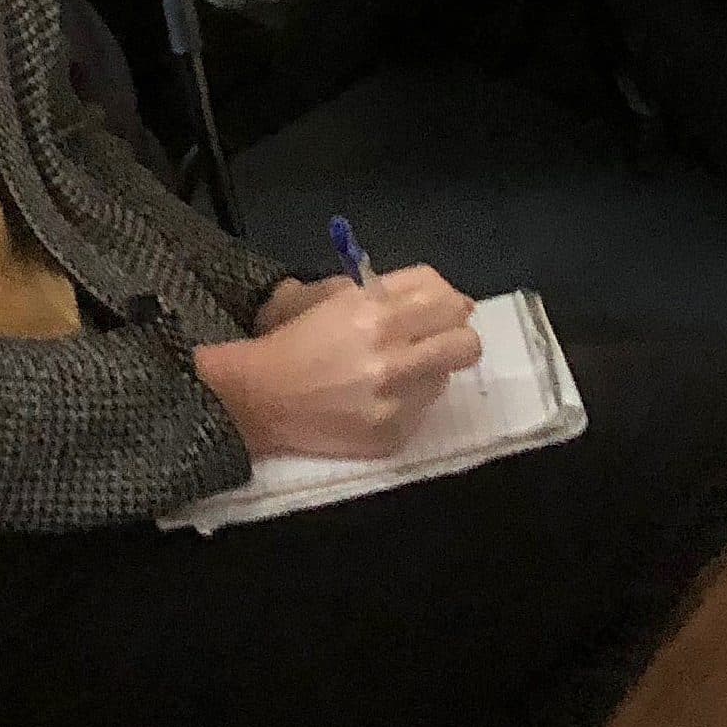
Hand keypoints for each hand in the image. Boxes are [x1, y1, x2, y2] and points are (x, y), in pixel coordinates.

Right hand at [194, 267, 479, 459]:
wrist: (261, 397)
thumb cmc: (300, 338)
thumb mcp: (342, 296)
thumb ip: (398, 290)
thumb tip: (456, 302)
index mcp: (376, 314)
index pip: (448, 301)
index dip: (448, 303)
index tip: (438, 310)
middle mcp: (391, 358)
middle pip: (466, 344)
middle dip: (455, 338)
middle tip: (433, 340)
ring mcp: (394, 403)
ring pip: (445, 378)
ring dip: (427, 370)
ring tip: (393, 371)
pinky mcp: (390, 437)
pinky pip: (423, 411)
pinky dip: (407, 401)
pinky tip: (377, 398)